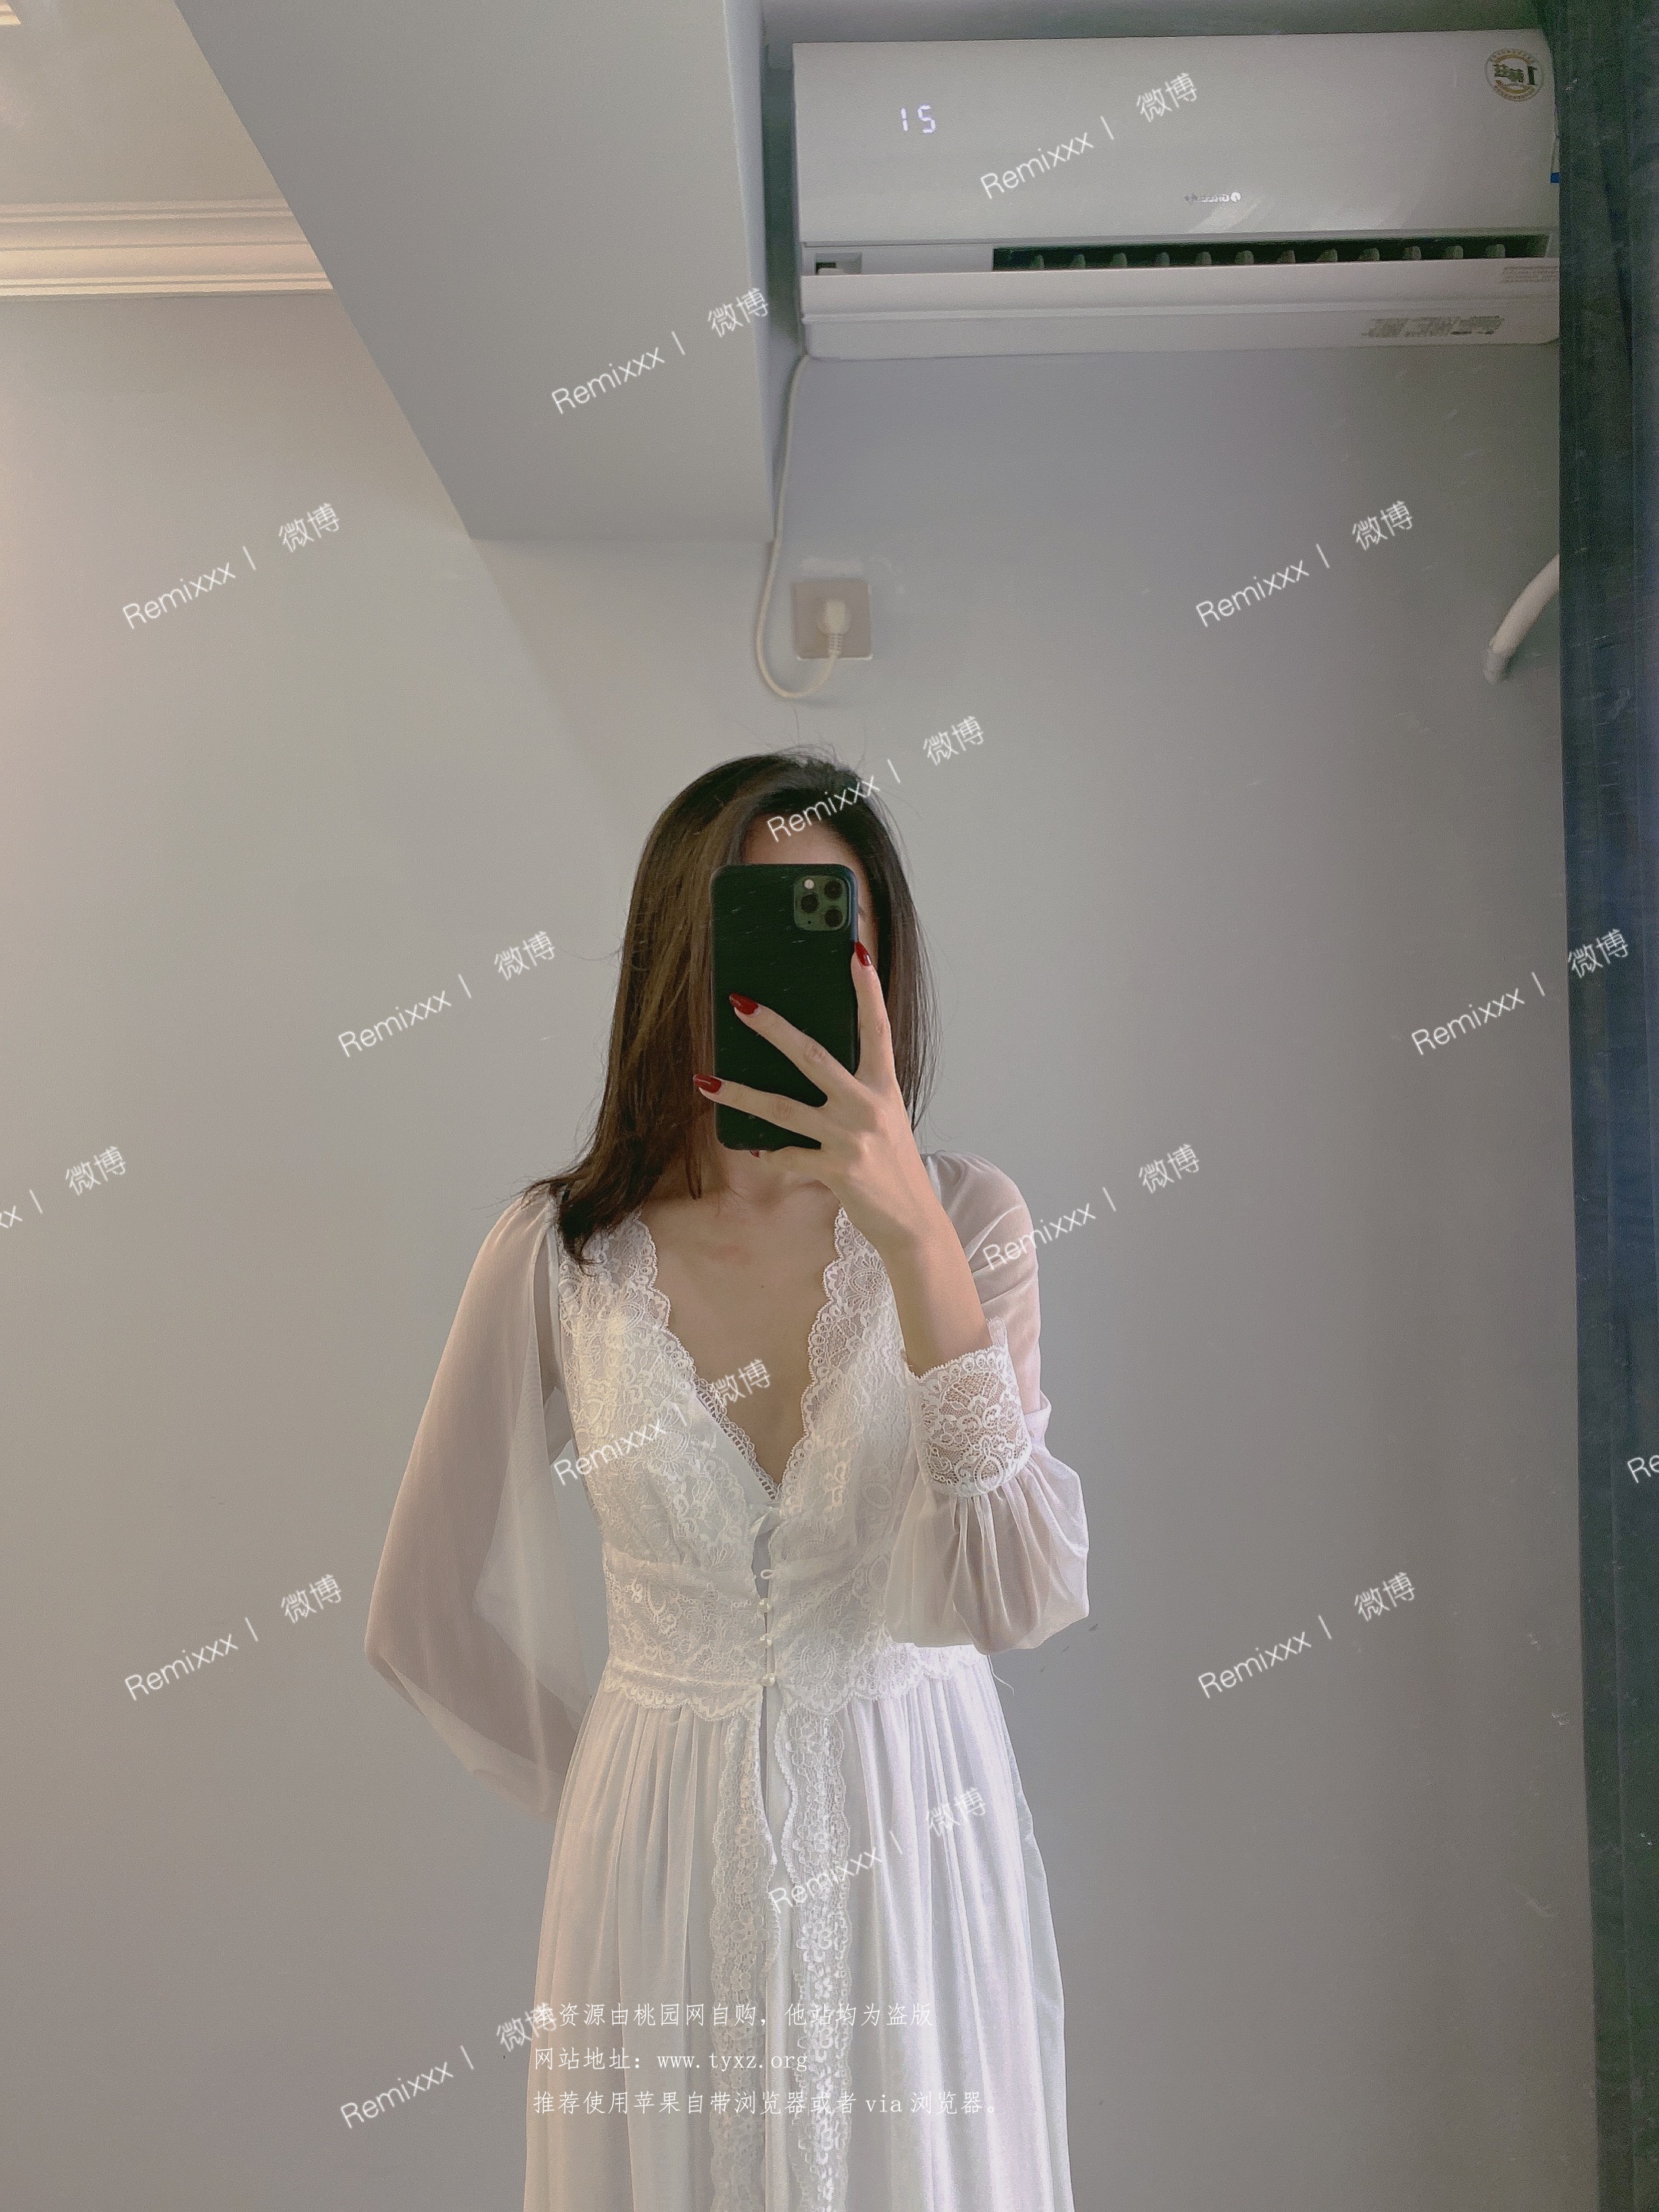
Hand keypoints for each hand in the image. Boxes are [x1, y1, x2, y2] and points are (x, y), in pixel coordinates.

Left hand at [693, 942, 940, 1264]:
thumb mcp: (883, 1117)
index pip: (877, 1026)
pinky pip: (788, 1156)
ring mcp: (852, 1138)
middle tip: (739, 1003)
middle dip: (772, 1027)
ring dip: (740, 1094)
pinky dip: (768, 1152)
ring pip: (783, 1109)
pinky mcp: (837, 1170)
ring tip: (706, 1080)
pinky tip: (751, 1147)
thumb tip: (806, 1059)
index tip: (854, 950)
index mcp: (884, 1086)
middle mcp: (869, 1105)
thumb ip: (855, 1089)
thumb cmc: (891, 1163)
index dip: (866, 988)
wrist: (912, 1221)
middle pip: (812, 1056)